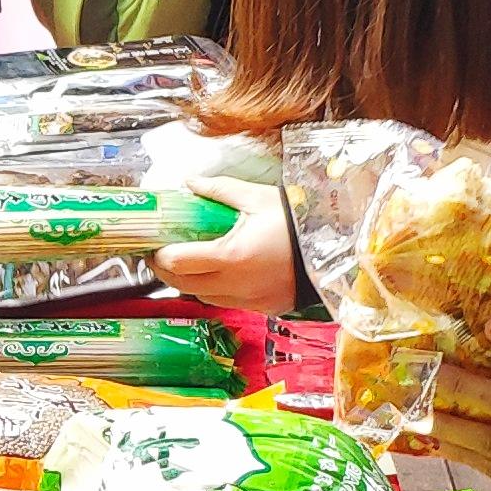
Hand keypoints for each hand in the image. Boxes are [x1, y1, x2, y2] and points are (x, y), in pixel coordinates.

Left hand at [149, 180, 297, 312]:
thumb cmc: (297, 222)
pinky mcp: (261, 307)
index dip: (158, 254)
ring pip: (202, 297)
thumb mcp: (257, 197)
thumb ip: (219, 190)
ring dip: (189, 282)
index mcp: (230, 256)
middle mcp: (235, 284)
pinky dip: (213, 290)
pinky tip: (218, 272)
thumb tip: (190, 183)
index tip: (153, 243)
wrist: (337, 248)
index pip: (177, 263)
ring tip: (189, 261)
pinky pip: (225, 303)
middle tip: (162, 252)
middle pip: (182, 284)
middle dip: (166, 269)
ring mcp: (248, 300)